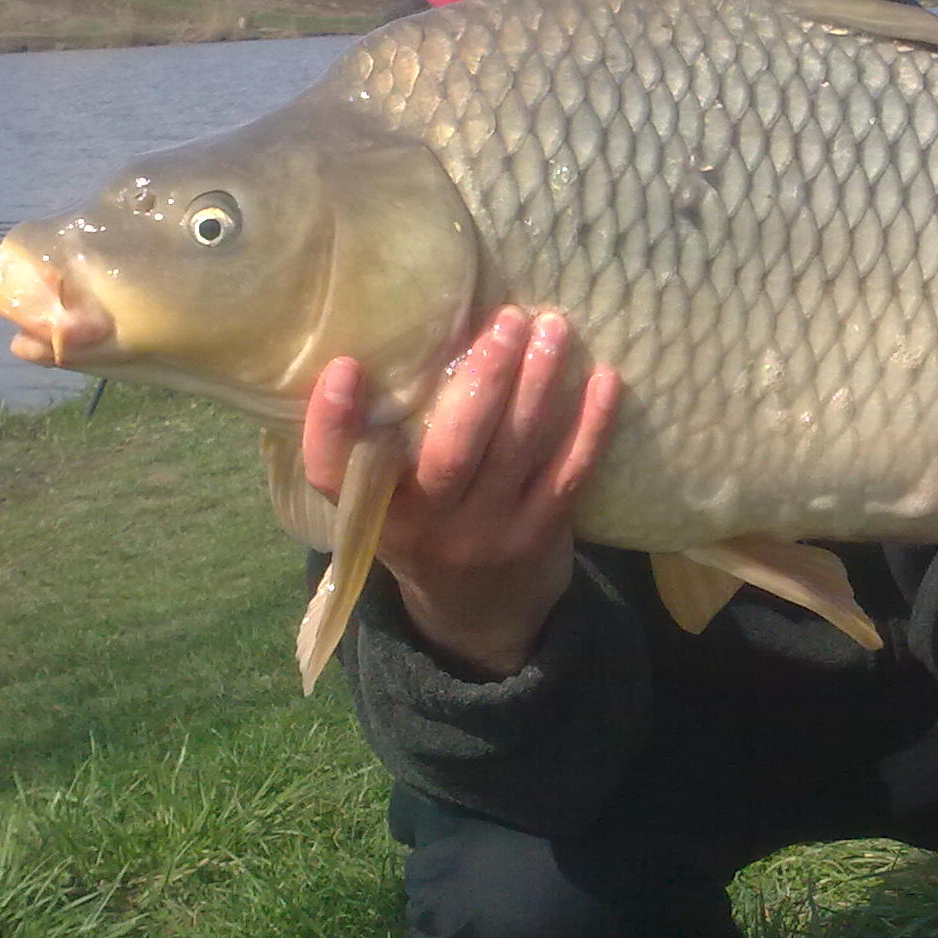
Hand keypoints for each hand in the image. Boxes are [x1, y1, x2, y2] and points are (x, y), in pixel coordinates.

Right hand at [302, 307, 618, 675]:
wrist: (480, 618)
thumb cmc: (426, 530)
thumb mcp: (388, 501)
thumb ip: (385, 443)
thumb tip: (416, 334)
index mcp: (374, 511)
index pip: (332, 473)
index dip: (331, 424)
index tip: (346, 366)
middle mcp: (426, 526)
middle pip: (452, 450)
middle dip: (484, 379)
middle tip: (509, 319)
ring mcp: (487, 533)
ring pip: (516, 450)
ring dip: (539, 383)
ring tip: (553, 328)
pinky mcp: (540, 534)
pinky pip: (569, 473)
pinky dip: (590, 425)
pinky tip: (605, 379)